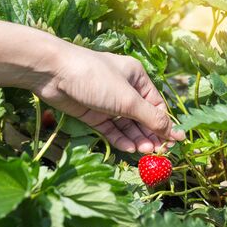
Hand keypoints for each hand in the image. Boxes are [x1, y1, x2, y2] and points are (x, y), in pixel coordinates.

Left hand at [33, 41, 185, 152]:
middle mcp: (123, 89)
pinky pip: (110, 128)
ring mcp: (106, 102)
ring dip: (135, 138)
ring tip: (143, 152)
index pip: (156, 105)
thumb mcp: (127, 99)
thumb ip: (150, 117)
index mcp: (136, 78)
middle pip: (141, 116)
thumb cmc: (96, 78)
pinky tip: (128, 148)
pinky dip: (119, 138)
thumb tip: (172, 132)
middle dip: (149, 134)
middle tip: (156, 153)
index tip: (172, 144)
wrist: (54, 73)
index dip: (164, 124)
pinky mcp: (92, 113)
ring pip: (125, 124)